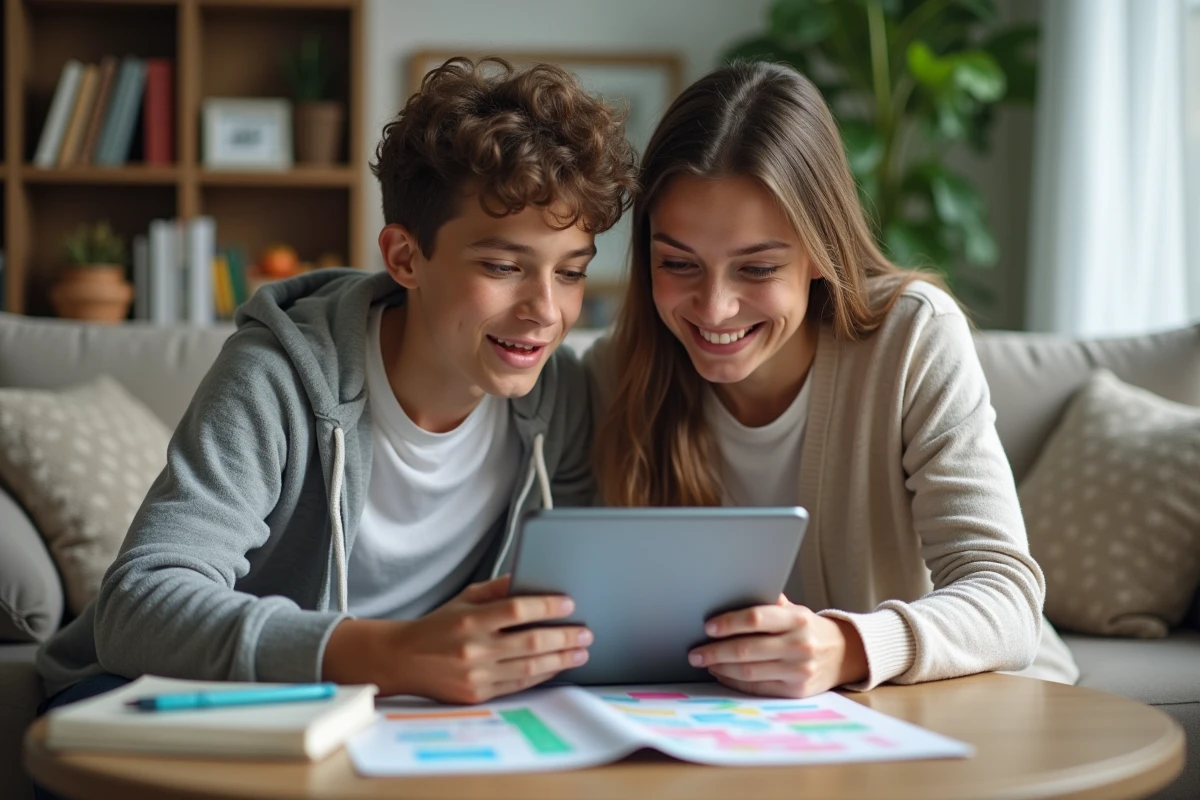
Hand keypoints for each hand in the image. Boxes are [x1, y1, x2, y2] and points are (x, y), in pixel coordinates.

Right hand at [323, 575, 591, 702]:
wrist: (403, 660)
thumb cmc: (437, 626)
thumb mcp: (464, 598)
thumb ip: (497, 589)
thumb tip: (529, 579)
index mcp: (470, 620)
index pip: (517, 610)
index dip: (547, 606)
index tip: (569, 604)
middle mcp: (474, 649)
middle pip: (530, 642)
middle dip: (564, 637)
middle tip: (586, 632)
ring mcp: (476, 675)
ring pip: (529, 667)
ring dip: (560, 659)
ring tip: (581, 651)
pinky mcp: (477, 695)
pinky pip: (518, 685)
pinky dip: (541, 675)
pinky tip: (557, 666)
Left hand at [687, 595, 867, 697]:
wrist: (845, 654)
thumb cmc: (808, 628)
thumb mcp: (795, 610)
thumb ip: (768, 603)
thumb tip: (730, 591)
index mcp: (797, 618)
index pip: (757, 618)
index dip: (729, 623)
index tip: (708, 626)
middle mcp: (800, 644)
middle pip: (747, 649)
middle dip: (715, 651)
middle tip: (695, 652)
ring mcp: (799, 670)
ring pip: (749, 672)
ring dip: (721, 668)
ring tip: (705, 662)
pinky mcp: (796, 691)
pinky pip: (757, 687)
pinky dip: (734, 681)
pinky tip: (722, 673)